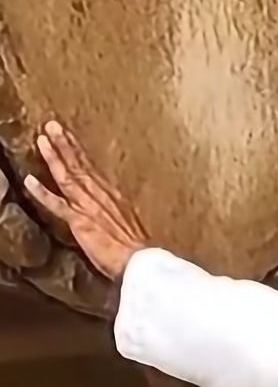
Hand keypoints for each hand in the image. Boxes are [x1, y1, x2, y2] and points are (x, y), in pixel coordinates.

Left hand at [24, 121, 148, 280]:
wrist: (139, 261)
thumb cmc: (135, 248)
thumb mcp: (128, 222)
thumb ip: (115, 212)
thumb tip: (110, 208)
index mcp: (111, 194)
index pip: (90, 168)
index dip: (77, 151)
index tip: (68, 136)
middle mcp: (100, 194)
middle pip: (79, 165)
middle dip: (64, 144)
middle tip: (52, 125)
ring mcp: (88, 206)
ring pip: (68, 177)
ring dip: (54, 157)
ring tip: (42, 139)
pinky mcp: (80, 221)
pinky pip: (57, 204)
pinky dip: (42, 192)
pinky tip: (29, 180)